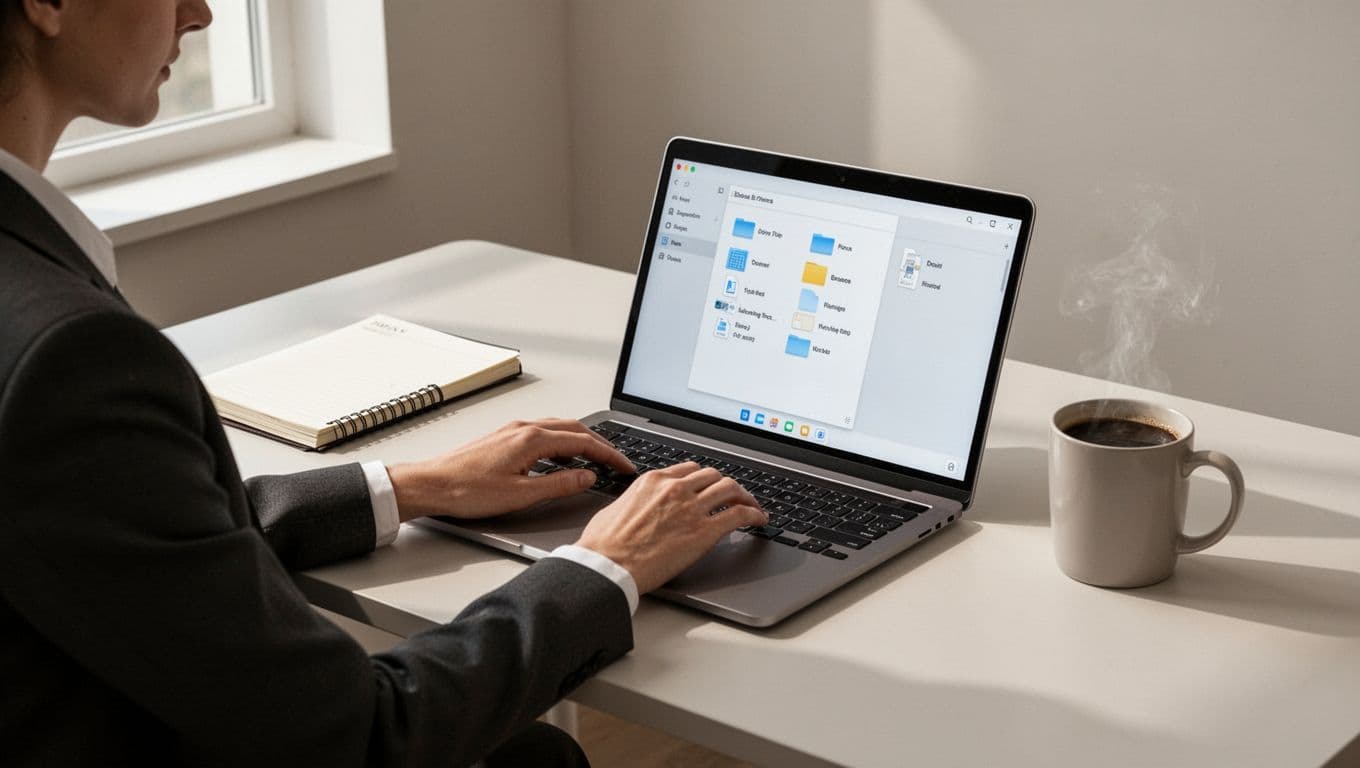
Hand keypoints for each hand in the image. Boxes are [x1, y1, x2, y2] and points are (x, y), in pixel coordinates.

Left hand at [386, 419, 634, 521]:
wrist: (431, 485)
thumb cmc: (467, 490)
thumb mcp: (522, 495)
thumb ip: (559, 484)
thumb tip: (587, 477)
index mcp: (532, 439)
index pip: (583, 442)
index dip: (609, 455)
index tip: (624, 466)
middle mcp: (524, 428)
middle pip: (574, 429)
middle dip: (600, 444)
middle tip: (617, 461)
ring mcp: (512, 430)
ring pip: (558, 428)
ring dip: (581, 440)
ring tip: (597, 457)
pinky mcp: (503, 437)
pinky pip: (543, 432)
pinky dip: (562, 441)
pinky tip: (561, 455)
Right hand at [576, 462, 767, 593]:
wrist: (607, 565)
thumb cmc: (603, 545)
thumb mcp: (615, 509)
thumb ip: (634, 502)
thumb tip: (637, 506)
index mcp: (653, 481)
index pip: (689, 469)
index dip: (704, 478)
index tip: (710, 486)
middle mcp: (675, 488)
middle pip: (713, 476)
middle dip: (726, 485)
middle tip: (735, 496)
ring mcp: (692, 508)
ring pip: (730, 489)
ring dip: (745, 496)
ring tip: (752, 506)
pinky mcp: (704, 531)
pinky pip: (739, 514)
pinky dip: (754, 514)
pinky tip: (759, 520)